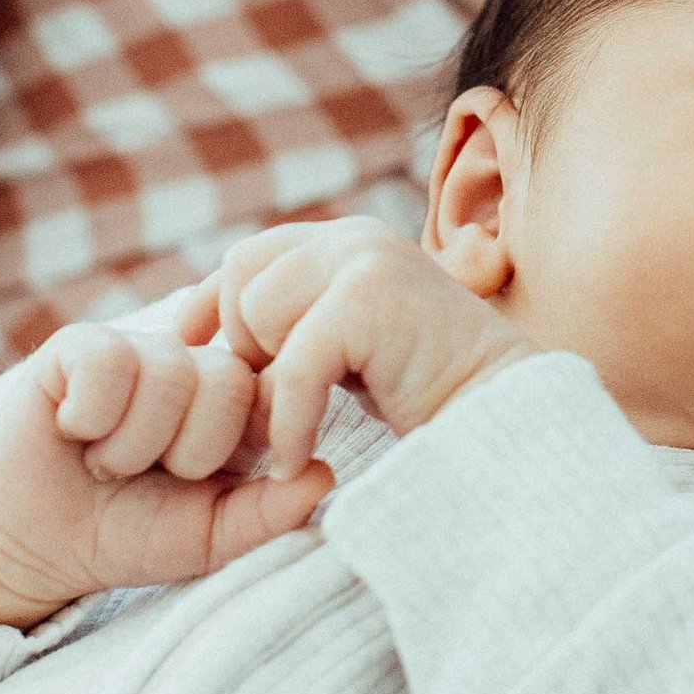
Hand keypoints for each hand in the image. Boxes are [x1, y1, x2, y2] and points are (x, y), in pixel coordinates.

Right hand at [0, 319, 324, 672]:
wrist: (39, 545)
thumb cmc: (131, 534)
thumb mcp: (210, 537)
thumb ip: (270, 512)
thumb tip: (326, 474)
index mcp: (238, 408)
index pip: (275, 393)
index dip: (239, 444)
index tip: (204, 482)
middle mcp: (194, 368)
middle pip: (225, 382)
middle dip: (183, 453)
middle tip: (148, 475)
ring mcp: (139, 351)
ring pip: (168, 374)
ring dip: (131, 444)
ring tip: (108, 462)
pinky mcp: (80, 346)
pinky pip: (108, 362)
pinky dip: (89, 416)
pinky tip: (74, 431)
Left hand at [178, 218, 531, 476]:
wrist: (506, 423)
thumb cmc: (428, 398)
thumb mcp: (347, 353)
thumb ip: (298, 328)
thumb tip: (208, 330)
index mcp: (347, 242)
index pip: (246, 259)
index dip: (208, 310)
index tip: (187, 361)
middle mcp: (355, 236)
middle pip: (241, 276)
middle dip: (244, 347)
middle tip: (274, 409)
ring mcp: (366, 258)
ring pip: (256, 314)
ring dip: (268, 384)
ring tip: (299, 428)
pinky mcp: (372, 297)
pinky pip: (293, 361)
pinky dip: (291, 419)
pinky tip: (301, 457)